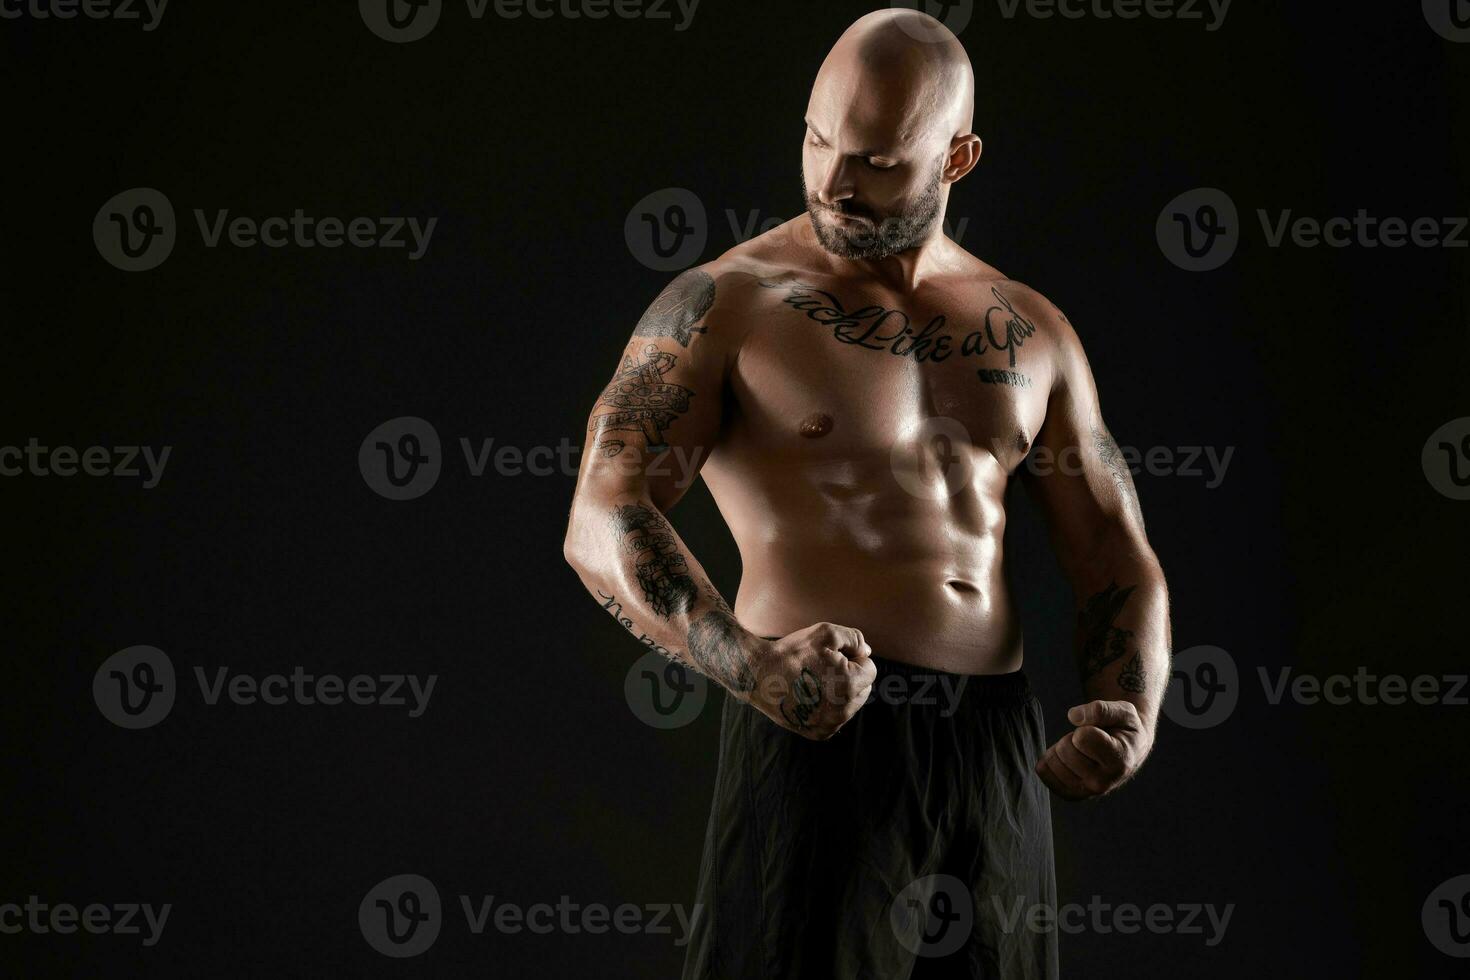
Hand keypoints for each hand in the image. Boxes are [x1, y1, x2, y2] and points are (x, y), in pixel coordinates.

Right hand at [746, 623, 875, 739]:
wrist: (758, 675)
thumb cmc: (793, 652)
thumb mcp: (826, 633)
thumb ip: (855, 639)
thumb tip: (867, 652)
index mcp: (849, 685)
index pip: (870, 670)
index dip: (853, 657)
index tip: (832, 655)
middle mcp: (843, 711)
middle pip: (863, 689)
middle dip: (852, 676)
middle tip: (824, 666)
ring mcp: (830, 724)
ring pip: (851, 704)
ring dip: (842, 692)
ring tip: (815, 680)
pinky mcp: (818, 733)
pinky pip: (836, 717)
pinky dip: (830, 707)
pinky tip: (811, 695)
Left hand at [1036, 699, 1151, 800]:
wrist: (1128, 752)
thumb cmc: (1124, 729)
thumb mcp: (1123, 711)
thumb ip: (1101, 710)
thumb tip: (1073, 716)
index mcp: (1119, 761)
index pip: (1082, 738)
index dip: (1085, 727)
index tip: (1098, 731)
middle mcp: (1102, 782)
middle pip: (1065, 749)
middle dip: (1072, 737)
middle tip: (1088, 740)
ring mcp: (1085, 792)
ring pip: (1052, 760)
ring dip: (1061, 748)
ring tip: (1081, 750)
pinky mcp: (1071, 794)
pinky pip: (1043, 772)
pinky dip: (1049, 760)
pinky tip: (1067, 758)